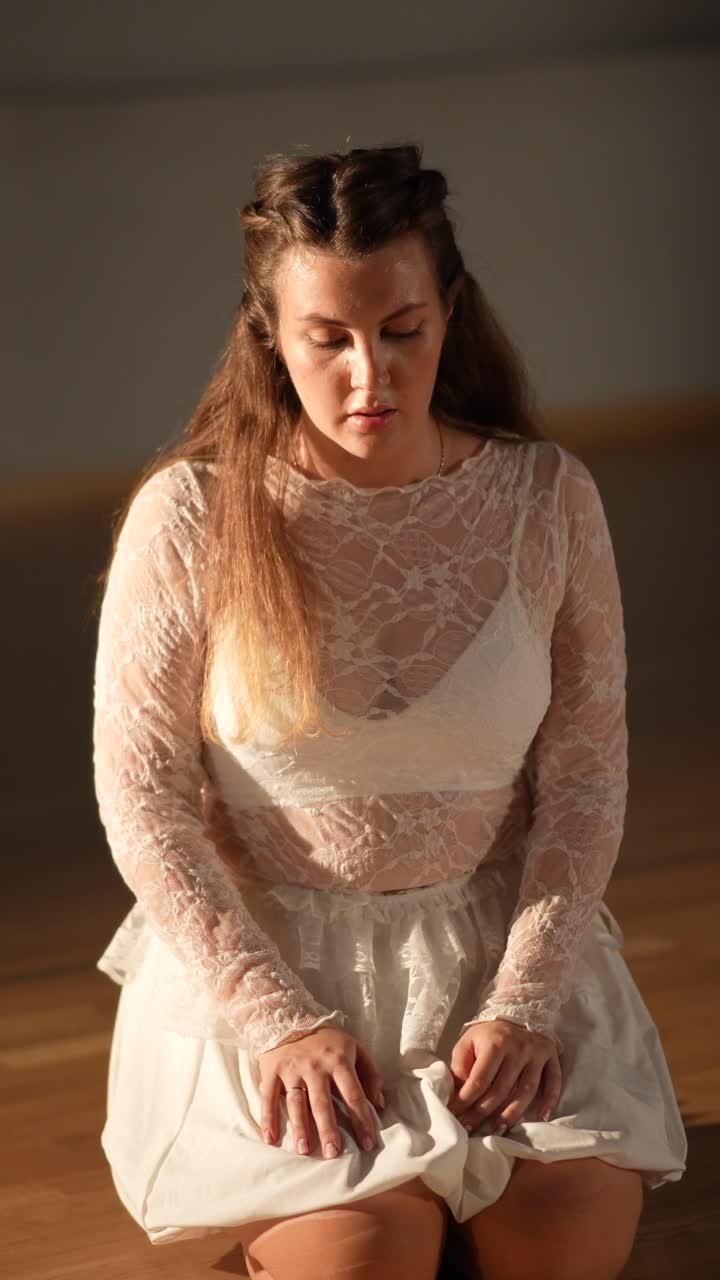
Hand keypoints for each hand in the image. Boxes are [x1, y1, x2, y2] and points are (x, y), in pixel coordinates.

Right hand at [257, 1026, 384, 1158]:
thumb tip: (379, 1103)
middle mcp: (315, 1067)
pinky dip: (268, 1118)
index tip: (369, 1144)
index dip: (362, 1120)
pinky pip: (269, 1097)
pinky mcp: (272, 1071)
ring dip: (300, 1127)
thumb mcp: (354, 1047)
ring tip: (304, 1150)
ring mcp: (292, 1070)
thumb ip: (370, 1073)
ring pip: (297, 1103)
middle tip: (333, 1153)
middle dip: (328, 1129)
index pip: (353, 1095)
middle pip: (323, 1103)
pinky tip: (270, 1138)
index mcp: (339, 1060)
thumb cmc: (326, 1038)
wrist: (287, 1016)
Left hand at [448, 1018, 561, 1134]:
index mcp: (495, 1043)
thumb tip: (456, 1095)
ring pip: (526, 1090)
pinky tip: (542, 1116)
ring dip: (512, 1114)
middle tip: (470, 1130)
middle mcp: (518, 1048)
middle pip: (501, 1089)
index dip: (466, 1100)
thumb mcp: (468, 1041)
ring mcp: (536, 1053)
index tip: (455, 1115)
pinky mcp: (551, 1056)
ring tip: (498, 1130)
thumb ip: (461, 1066)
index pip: (480, 1079)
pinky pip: (553, 1081)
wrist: (517, 1011)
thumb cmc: (488, 1034)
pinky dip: (550, 1099)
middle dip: (483, 1112)